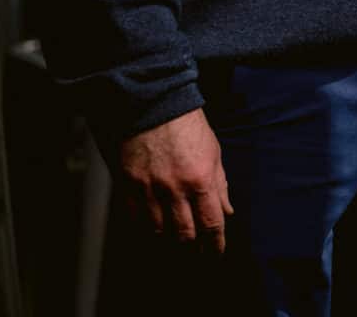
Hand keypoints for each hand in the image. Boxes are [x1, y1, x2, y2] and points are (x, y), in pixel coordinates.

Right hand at [116, 108, 233, 250]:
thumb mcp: (214, 152)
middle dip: (192, 247)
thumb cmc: (187, 126)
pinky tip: (153, 230)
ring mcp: (150, 189)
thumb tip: (227, 210)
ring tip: (174, 242)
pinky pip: (136, 218)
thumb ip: (220, 184)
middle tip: (196, 252)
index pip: (211, 223)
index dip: (215, 244)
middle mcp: (175, 188)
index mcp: (201, 179)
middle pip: (184, 233)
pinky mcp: (129, 185)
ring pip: (159, 230)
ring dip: (168, 240)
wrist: (153, 105)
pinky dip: (146, 228)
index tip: (216, 252)